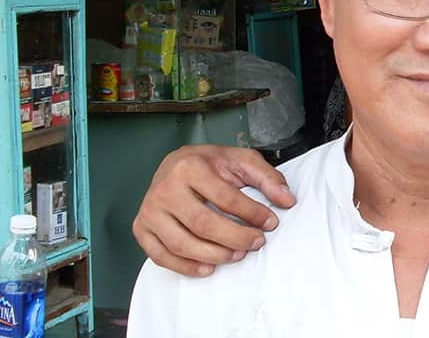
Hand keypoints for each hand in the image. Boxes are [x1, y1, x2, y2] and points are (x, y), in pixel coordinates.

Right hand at [132, 144, 295, 277]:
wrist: (175, 163)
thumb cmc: (209, 164)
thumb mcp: (241, 160)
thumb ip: (267, 178)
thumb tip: (287, 200)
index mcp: (190, 167)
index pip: (226, 198)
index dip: (252, 213)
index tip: (270, 222)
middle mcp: (165, 188)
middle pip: (203, 224)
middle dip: (236, 238)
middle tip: (257, 242)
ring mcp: (150, 210)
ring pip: (182, 244)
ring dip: (214, 255)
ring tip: (237, 254)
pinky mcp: (141, 228)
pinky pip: (161, 256)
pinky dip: (186, 267)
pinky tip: (208, 267)